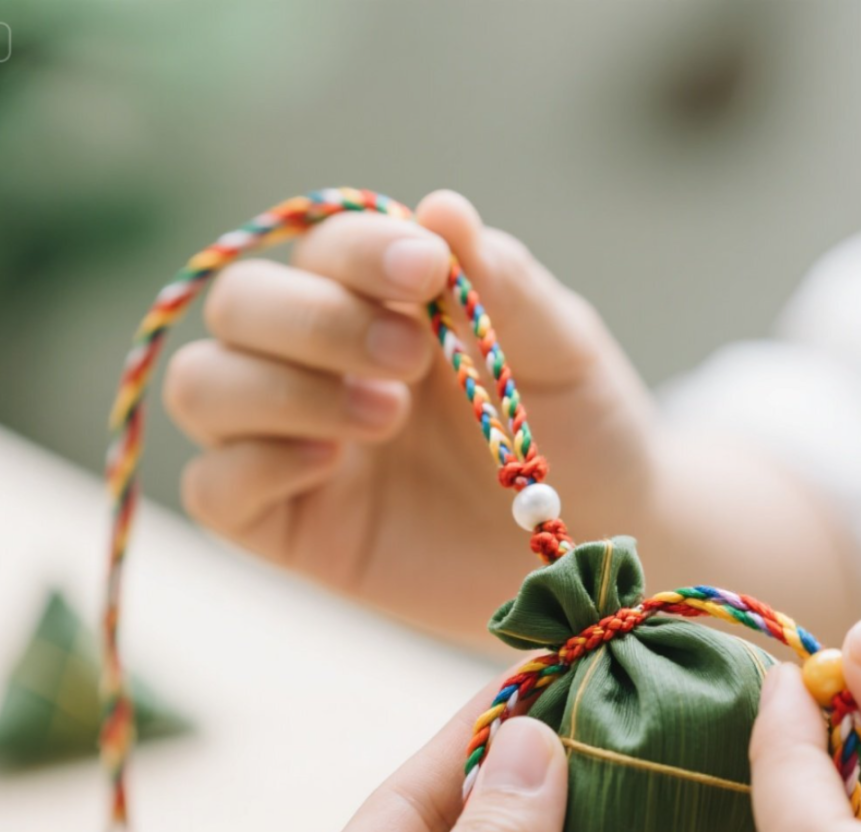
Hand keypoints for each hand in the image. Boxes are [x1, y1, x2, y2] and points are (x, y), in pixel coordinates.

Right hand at [163, 191, 656, 644]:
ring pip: (203, 386)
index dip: (357, 248)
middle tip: (412, 356)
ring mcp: (300, 444)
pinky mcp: (292, 525)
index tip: (426, 272)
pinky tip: (331, 464)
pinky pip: (214, 488)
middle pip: (240, 304)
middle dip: (315, 320)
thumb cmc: (584, 433)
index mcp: (384, 304)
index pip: (323, 245)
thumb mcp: (560, 350)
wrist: (603, 541)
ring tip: (386, 414)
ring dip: (280, 389)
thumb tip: (438, 208)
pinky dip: (255, 465)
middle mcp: (325, 364)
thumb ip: (502, 284)